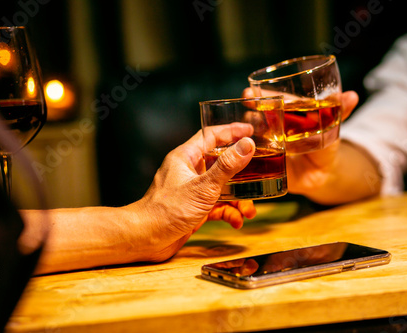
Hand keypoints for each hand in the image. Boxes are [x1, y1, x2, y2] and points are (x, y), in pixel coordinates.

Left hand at [129, 126, 256, 261]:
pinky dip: (228, 212)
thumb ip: (227, 166)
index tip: (250, 131)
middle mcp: (189, 171)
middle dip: (241, 171)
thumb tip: (247, 145)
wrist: (146, 239)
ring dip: (237, 198)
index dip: (231, 131)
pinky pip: (216, 206)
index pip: (211, 136)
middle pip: (220, 163)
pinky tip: (236, 221)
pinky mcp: (194, 208)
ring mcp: (191, 190)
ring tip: (249, 210)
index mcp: (186, 157)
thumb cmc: (167, 210)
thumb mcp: (203, 187)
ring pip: (221, 187)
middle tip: (260, 170)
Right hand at [243, 89, 359, 199]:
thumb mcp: (332, 129)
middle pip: (254, 114)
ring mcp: (265, 142)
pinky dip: (243, 154)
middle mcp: (271, 125)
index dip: (260, 95)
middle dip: (248, 113)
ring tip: (247, 135)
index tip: (248, 92)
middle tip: (246, 113)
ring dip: (245, 133)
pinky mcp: (262, 161)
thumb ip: (339, 112)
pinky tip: (241, 153)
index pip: (271, 99)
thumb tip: (352, 96)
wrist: (320, 176)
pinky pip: (248, 156)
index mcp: (287, 113)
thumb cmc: (324, 148)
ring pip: (248, 133)